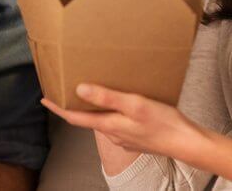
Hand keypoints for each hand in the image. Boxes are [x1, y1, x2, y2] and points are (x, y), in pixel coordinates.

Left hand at [42, 83, 207, 160]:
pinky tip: (120, 102)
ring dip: (94, 107)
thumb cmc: (163, 122)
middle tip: (67, 88)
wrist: (187, 142)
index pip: (75, 118)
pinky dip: (111, 111)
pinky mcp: (136, 135)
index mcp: (109, 125)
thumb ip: (107, 97)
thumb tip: (79, 90)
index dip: (58, 108)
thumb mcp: (134, 105)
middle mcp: (113, 133)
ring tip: (92, 90)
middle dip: (75, 105)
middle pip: (87, 119)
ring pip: (103, 120)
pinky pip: (117, 122)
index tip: (44, 98)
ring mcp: (125, 136)